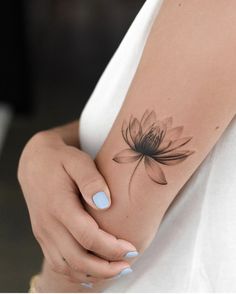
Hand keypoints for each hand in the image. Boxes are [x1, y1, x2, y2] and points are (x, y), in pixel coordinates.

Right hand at [18, 130, 136, 284]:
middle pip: (77, 260)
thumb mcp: (77, 161)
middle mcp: (48, 224)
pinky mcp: (43, 236)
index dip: (111, 247)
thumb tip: (105, 203)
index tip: (132, 248)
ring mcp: (43, 232)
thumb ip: (91, 180)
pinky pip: (58, 263)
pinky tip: (94, 268)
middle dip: (105, 268)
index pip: (87, 237)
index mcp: (58, 205)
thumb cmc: (61, 159)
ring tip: (115, 269)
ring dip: (92, 274)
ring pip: (66, 267)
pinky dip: (77, 271)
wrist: (34, 163)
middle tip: (128, 265)